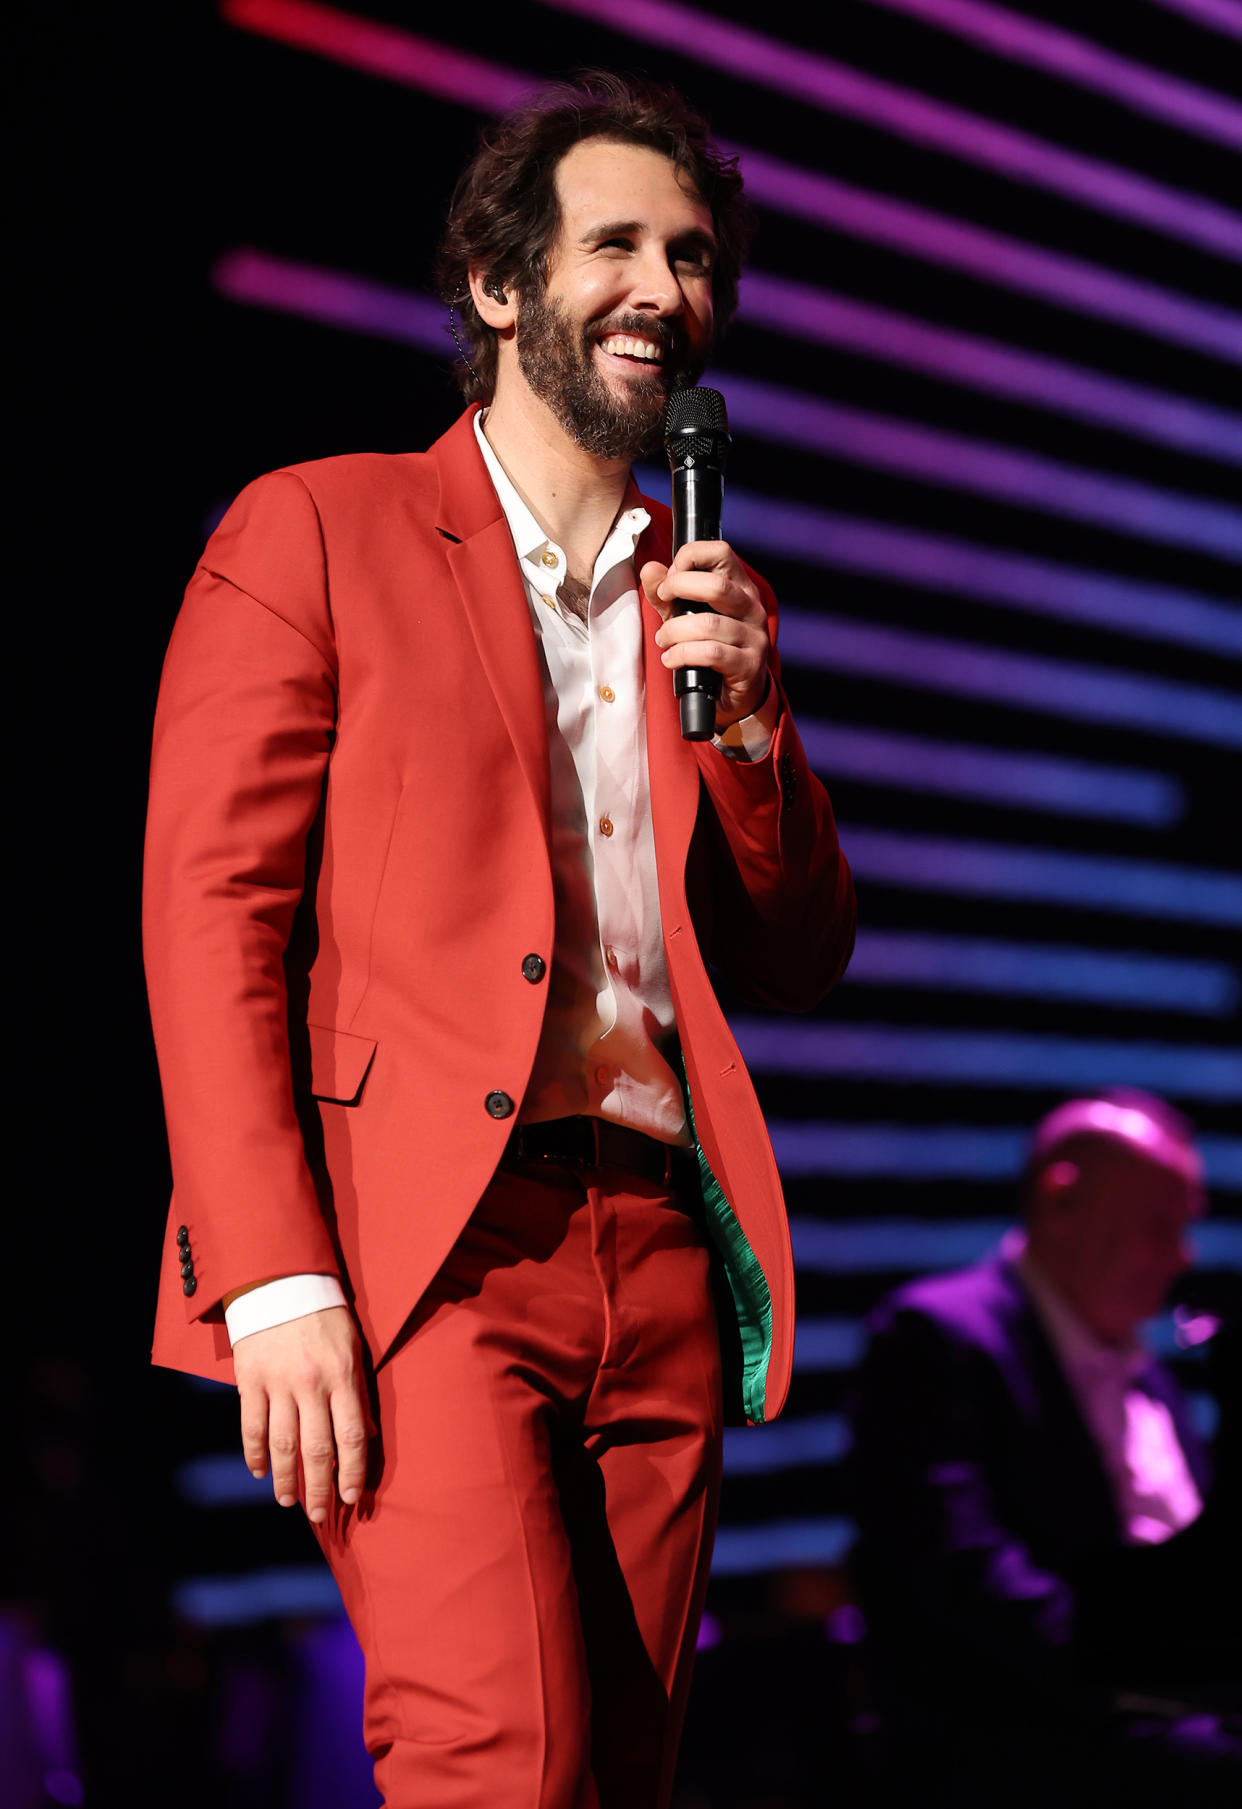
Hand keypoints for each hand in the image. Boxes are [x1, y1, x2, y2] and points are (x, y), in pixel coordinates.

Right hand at [233, 1306, 371, 1523]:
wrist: (281, 1282)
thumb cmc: (325, 1317)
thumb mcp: (353, 1348)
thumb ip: (359, 1392)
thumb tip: (367, 1437)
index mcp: (342, 1375)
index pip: (351, 1435)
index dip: (352, 1471)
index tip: (351, 1497)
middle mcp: (311, 1384)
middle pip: (316, 1448)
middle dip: (319, 1488)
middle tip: (320, 1515)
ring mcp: (277, 1383)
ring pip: (281, 1445)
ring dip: (285, 1479)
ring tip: (289, 1501)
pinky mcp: (250, 1380)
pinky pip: (251, 1427)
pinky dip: (254, 1454)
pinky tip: (259, 1471)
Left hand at [641, 542, 770, 729]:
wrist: (735, 695)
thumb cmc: (711, 649)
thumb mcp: (685, 616)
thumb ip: (666, 594)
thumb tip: (649, 570)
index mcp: (740, 587)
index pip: (721, 552)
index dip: (690, 557)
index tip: (669, 578)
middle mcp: (752, 608)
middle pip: (716, 585)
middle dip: (678, 588)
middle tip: (663, 600)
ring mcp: (754, 637)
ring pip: (708, 624)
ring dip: (674, 631)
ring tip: (663, 639)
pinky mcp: (748, 665)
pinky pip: (710, 654)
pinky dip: (682, 654)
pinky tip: (671, 659)